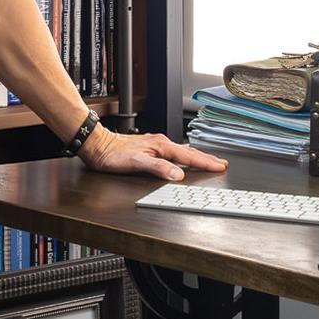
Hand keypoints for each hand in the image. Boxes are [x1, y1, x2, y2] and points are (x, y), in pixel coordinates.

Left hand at [79, 127, 227, 180]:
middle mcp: (160, 143)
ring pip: (182, 151)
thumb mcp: (136, 163)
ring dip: (196, 156)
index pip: (188, 156)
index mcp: (161, 146)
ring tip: (208, 160)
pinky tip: (183, 157)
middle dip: (206, 158)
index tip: (219, 167)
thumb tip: (178, 175)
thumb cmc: (112, 155)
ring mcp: (155, 144)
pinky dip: (184, 155)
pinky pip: (173, 151)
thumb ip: (158, 168)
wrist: (97, 145)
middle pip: (189, 152)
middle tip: (221, 163)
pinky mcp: (149, 147)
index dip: (205, 163)